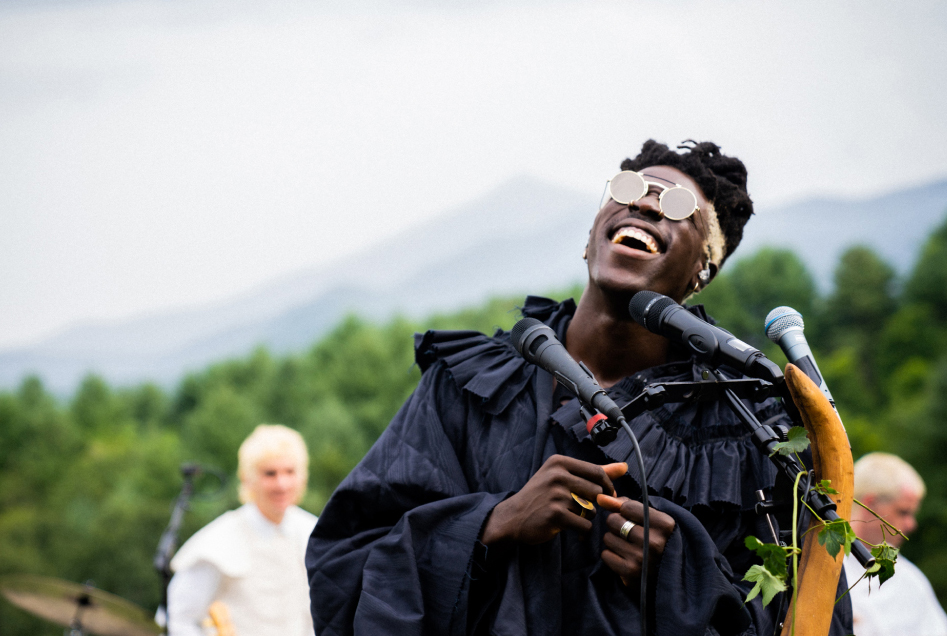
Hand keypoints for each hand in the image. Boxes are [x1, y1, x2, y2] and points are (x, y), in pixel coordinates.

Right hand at [481, 456, 626, 544]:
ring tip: (573, 518)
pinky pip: (585, 524)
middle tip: (583, 510)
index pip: (597, 472)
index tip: (604, 497)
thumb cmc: (541, 496)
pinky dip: (582, 531)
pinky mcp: (555, 515)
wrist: (513, 517)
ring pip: (592, 509)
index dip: (606, 487)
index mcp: (560, 462)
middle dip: (595, 505)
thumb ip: (594, 472)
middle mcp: (557, 475)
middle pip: (597, 492)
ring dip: (587, 517)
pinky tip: (571, 529)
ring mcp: (556, 495)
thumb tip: (625, 466)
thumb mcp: (562, 477)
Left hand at [597, 494, 675, 586]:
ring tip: (628, 546)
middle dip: (616, 524)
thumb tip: (601, 498)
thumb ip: (625, 505)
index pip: (627, 506)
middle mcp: (654, 541)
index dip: (625, 511)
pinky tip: (624, 558)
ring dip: (613, 540)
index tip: (634, 519)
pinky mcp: (630, 572)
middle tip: (628, 533)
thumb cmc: (656, 540)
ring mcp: (642, 558)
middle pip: (614, 520)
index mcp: (665, 525)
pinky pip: (606, 555)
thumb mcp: (650, 519)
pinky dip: (611, 555)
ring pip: (607, 538)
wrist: (668, 577)